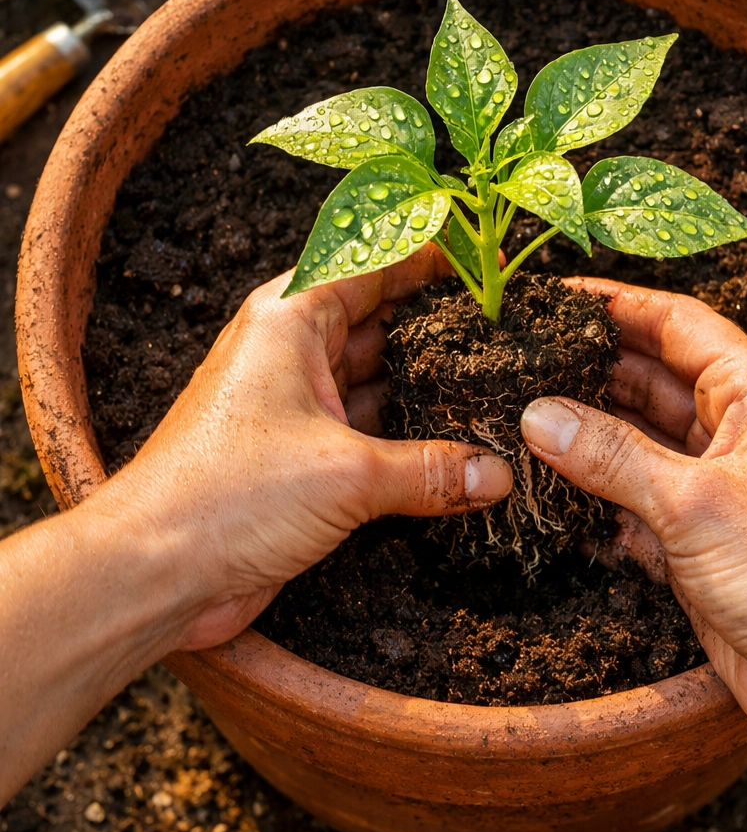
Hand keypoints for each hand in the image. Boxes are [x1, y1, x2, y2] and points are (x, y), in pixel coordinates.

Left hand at [99, 245, 512, 650]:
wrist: (154, 573)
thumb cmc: (223, 495)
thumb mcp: (345, 474)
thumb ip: (430, 470)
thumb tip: (497, 473)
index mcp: (291, 318)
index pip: (375, 264)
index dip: (434, 258)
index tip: (488, 263)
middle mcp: (295, 351)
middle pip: (384, 320)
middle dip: (441, 324)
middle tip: (506, 327)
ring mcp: (300, 404)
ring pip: (381, 378)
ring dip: (429, 385)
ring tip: (494, 383)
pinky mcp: (306, 454)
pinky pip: (372, 430)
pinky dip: (412, 435)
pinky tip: (459, 442)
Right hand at [519, 278, 746, 744]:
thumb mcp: (693, 502)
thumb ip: (610, 454)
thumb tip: (540, 416)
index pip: (680, 324)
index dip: (620, 306)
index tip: (560, 299)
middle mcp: (744, 430)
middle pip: (657, 379)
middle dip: (596, 371)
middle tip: (531, 362)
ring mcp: (722, 483)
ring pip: (645, 439)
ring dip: (594, 434)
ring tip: (530, 420)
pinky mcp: (704, 534)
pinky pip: (643, 496)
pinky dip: (605, 493)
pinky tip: (560, 491)